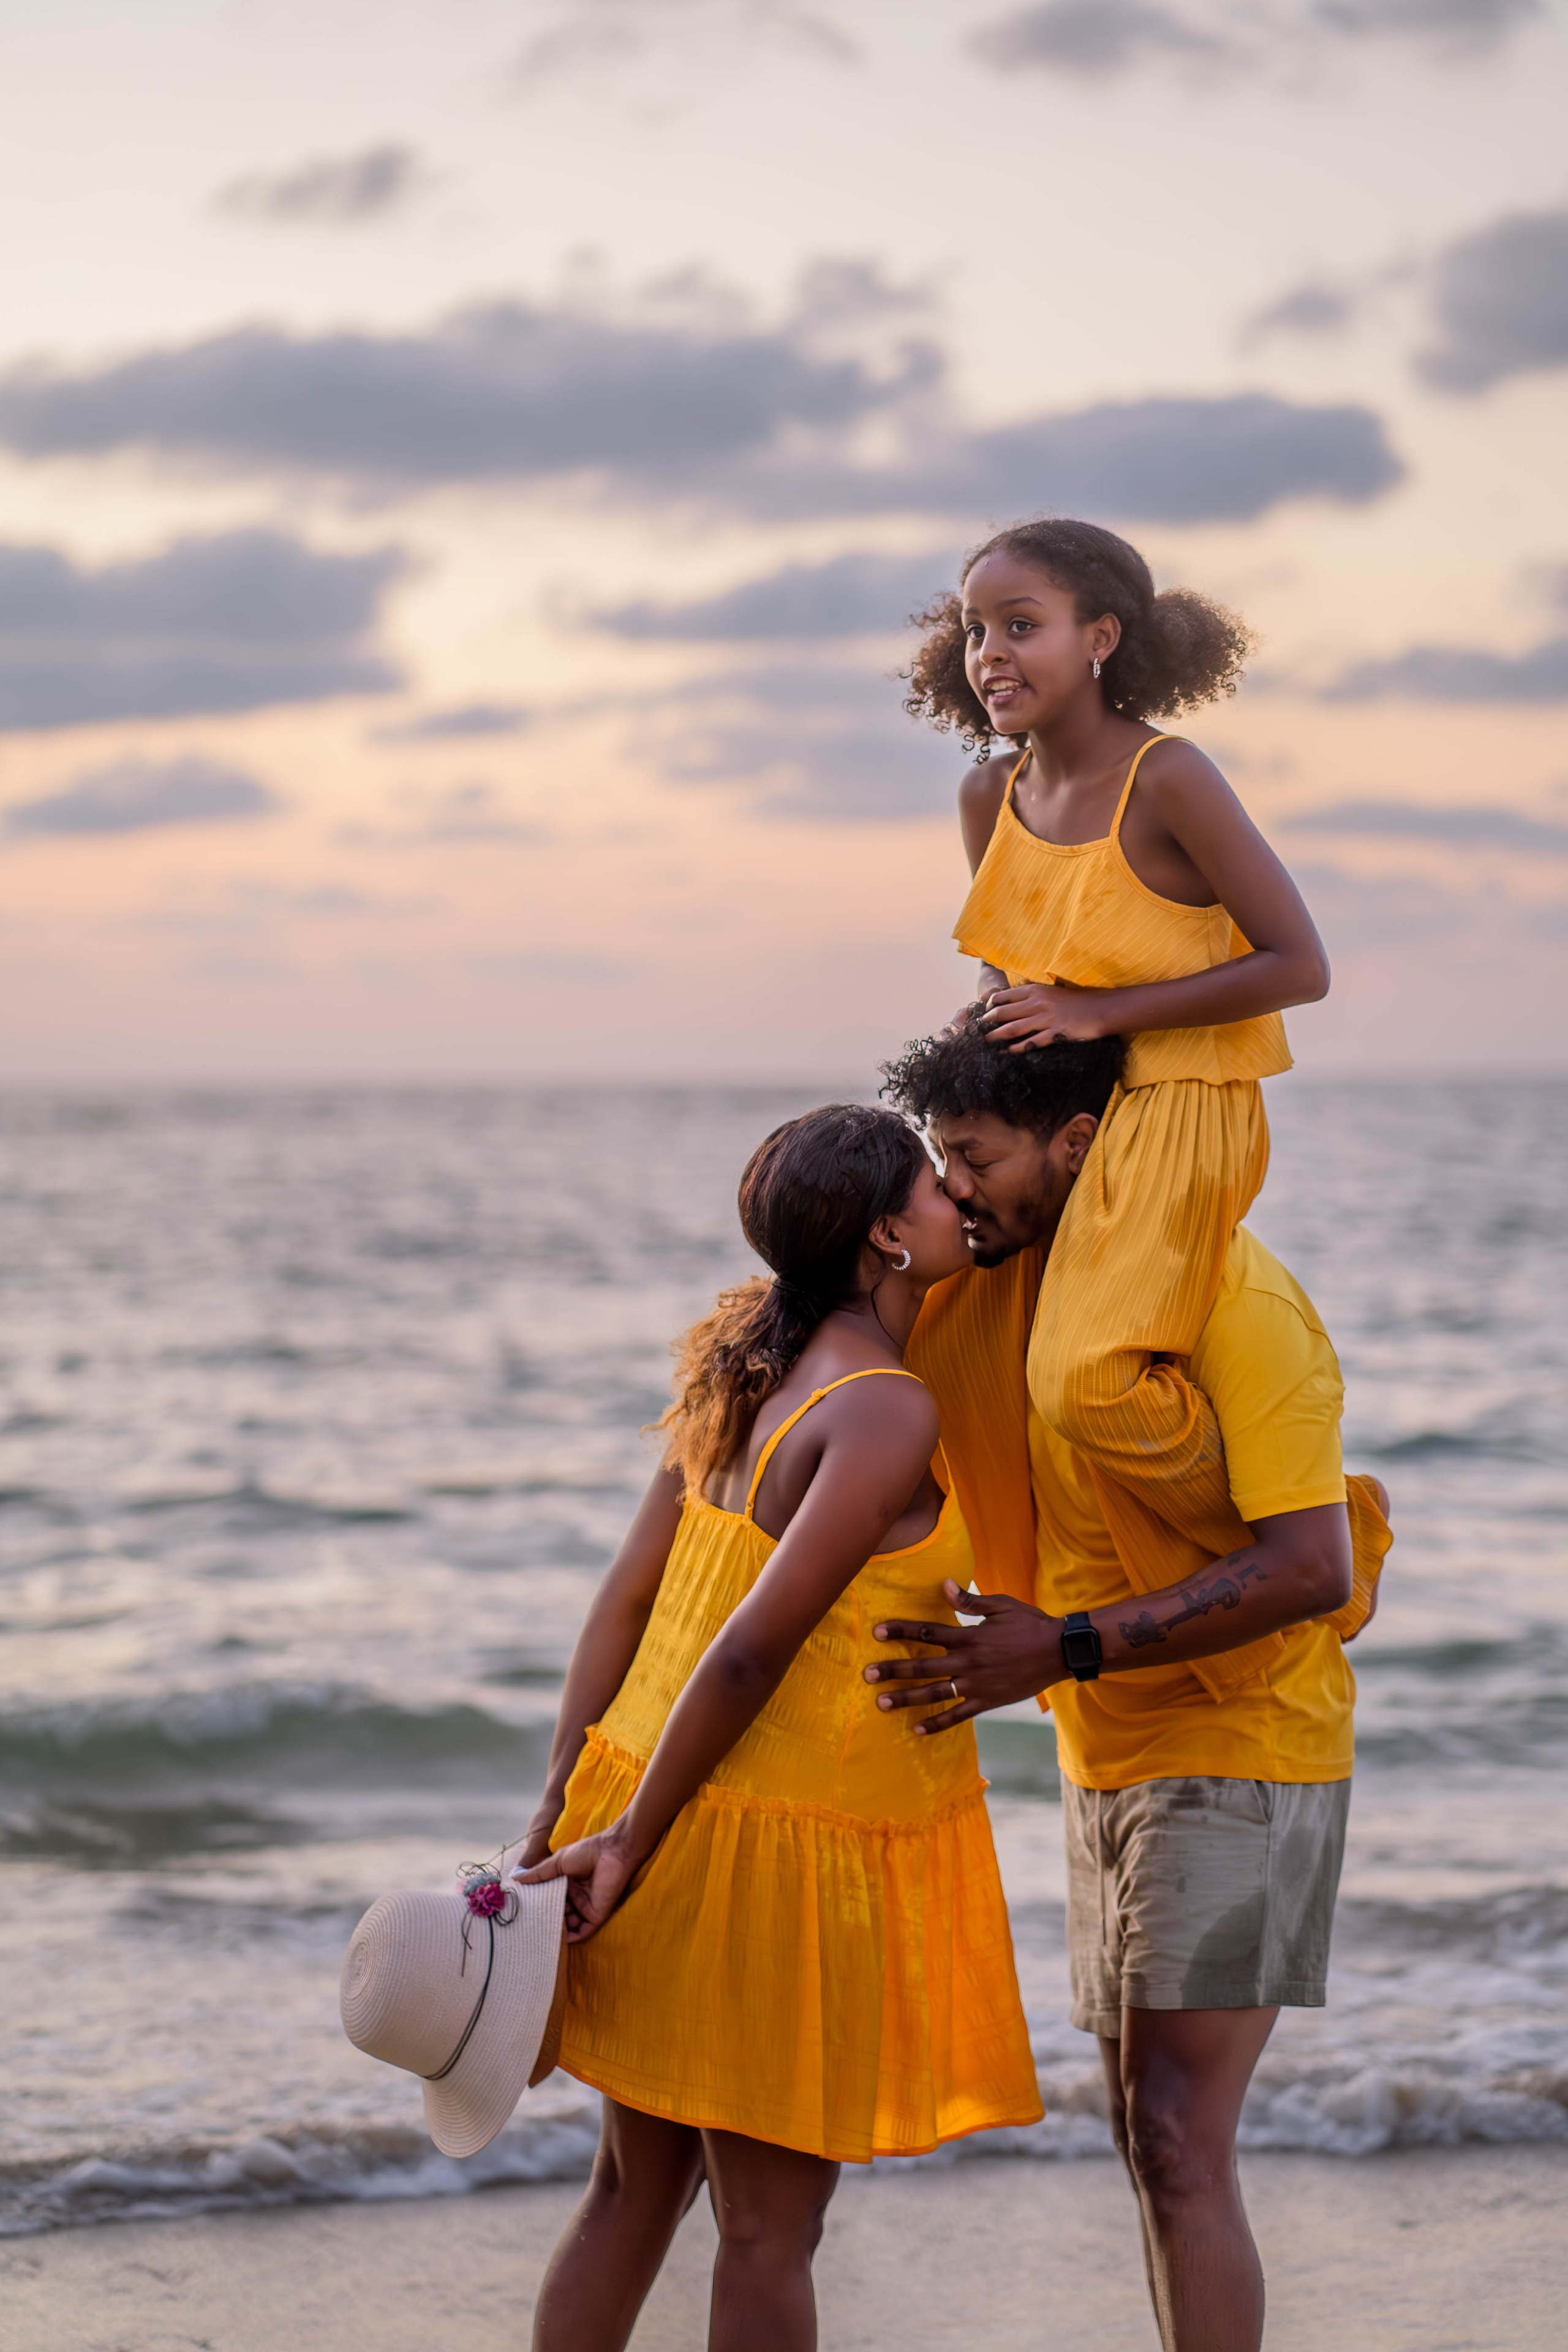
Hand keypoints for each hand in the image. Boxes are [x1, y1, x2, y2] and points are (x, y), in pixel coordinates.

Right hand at [513, 1817, 642, 1943]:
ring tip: (542, 1935)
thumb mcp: (558, 1862)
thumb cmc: (587, 1852)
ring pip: (569, 1925)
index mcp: (566, 1883)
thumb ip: (539, 1873)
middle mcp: (575, 1897)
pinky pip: (583, 1931)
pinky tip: (560, 1939)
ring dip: (558, 1930)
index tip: (523, 1914)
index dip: (539, 1907)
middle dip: (547, 1920)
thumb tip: (516, 1878)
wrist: (613, 1851)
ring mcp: (586, 1907)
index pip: (550, 1900)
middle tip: (530, 1929)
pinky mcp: (597, 1915)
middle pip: (558, 1914)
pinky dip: (572, 1937)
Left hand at [863, 1580, 1062, 1735]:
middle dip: (893, 1670)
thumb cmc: (1030, 1624)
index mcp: (969, 1637)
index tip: (877, 1631)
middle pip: (923, 1667)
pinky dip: (937, 1724)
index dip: (900, 1630)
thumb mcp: (1001, 1605)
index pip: (927, 1632)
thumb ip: (971, 1599)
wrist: (1059, 1652)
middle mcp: (968, 1663)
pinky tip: (917, 1729)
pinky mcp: (987, 1702)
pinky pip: (957, 1716)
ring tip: (882, 1704)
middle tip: (867, 1675)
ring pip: (934, 1694)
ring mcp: (977, 1685)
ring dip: (907, 1699)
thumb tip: (945, 1584)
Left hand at [981, 981, 1106, 1052]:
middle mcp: (1037, 1003)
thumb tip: (1013, 1004)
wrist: (1099, 1009)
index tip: (983, 1012)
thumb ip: (1032, 996)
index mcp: (1035, 990)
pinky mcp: (1054, 1034)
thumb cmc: (1075, 1001)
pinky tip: (1008, 1052)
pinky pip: (1031, 1042)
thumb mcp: (1050, 992)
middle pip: (1003, 1013)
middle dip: (988, 1021)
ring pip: (1013, 1028)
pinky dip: (1017, 1048)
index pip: (1004, 996)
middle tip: (979, 1029)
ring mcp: (1045, 1019)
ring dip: (997, 1035)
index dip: (990, 1005)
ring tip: (987, 1041)